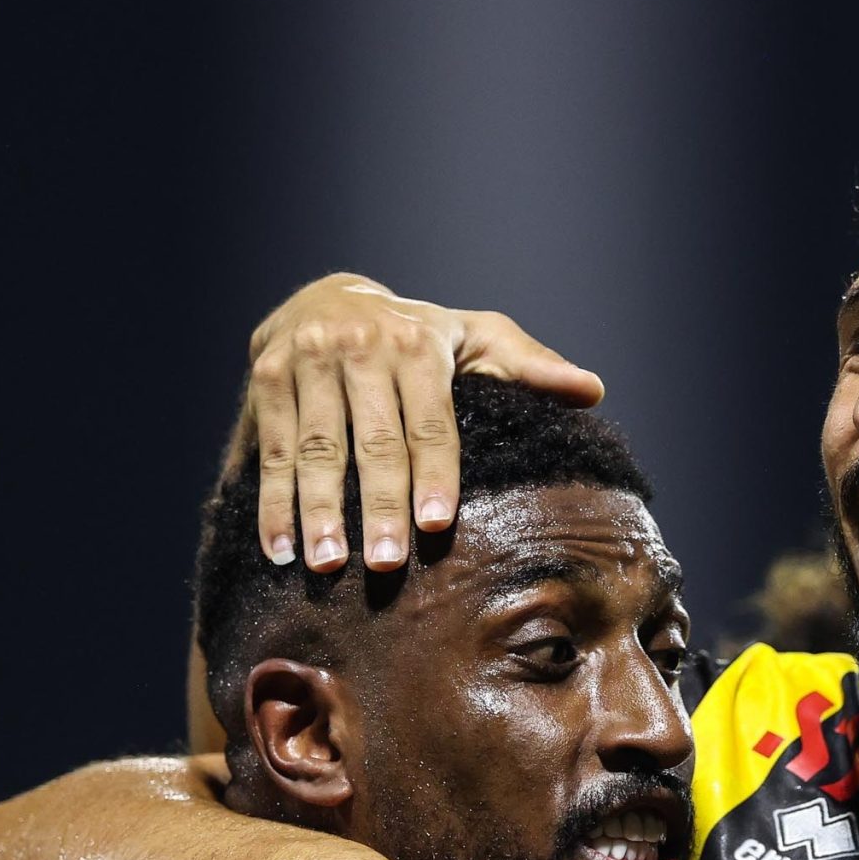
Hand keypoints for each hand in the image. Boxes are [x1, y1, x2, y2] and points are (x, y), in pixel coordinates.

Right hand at [234, 274, 602, 572]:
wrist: (327, 293)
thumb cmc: (418, 333)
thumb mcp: (474, 336)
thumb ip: (528, 365)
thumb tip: (592, 390)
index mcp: (418, 344)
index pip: (431, 421)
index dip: (434, 474)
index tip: (435, 526)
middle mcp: (360, 347)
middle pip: (371, 442)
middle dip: (377, 506)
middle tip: (383, 565)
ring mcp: (308, 362)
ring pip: (315, 448)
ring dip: (317, 511)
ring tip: (326, 566)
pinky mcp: (266, 377)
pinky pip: (270, 448)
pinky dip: (273, 502)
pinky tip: (280, 549)